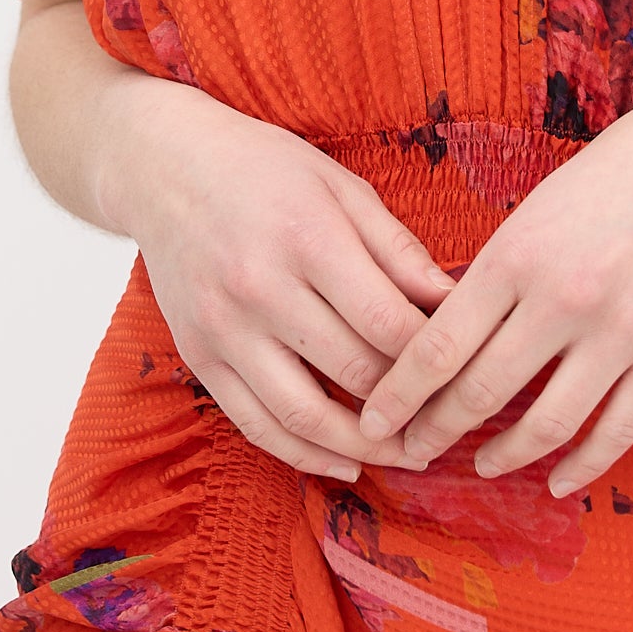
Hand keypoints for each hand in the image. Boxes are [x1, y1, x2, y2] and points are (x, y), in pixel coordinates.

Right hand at [94, 73, 457, 480]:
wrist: (165, 170)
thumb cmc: (264, 169)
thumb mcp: (341, 187)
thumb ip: (398, 249)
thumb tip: (456, 302)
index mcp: (308, 238)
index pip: (389, 322)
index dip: (436, 357)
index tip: (466, 369)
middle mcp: (262, 288)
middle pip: (355, 371)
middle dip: (411, 406)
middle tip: (450, 419)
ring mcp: (224, 329)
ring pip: (304, 415)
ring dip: (364, 447)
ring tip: (407, 455)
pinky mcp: (199, 357)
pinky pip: (255, 425)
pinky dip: (304, 454)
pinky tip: (346, 462)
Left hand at [352, 70, 632, 497]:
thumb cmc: (627, 164)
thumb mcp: (543, 202)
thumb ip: (502, 267)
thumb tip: (452, 333)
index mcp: (517, 253)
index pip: (436, 346)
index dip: (397, 397)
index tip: (373, 423)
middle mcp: (562, 298)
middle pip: (478, 393)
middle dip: (432, 433)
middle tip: (407, 454)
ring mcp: (620, 332)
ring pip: (545, 424)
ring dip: (502, 456)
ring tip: (480, 466)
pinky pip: (617, 431)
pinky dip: (581, 466)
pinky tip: (557, 480)